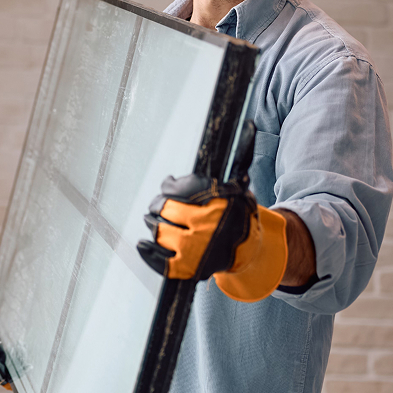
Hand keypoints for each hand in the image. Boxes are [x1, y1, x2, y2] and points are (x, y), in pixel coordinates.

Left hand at [137, 122, 287, 301]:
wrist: (248, 249)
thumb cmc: (237, 213)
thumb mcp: (240, 184)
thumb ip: (239, 158)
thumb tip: (249, 124)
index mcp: (216, 201)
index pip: (176, 189)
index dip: (168, 187)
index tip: (168, 186)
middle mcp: (205, 224)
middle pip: (163, 209)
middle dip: (157, 206)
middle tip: (157, 206)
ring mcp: (196, 248)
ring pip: (159, 232)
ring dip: (152, 224)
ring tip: (154, 220)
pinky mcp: (189, 268)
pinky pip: (160, 262)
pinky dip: (148, 252)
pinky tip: (143, 244)